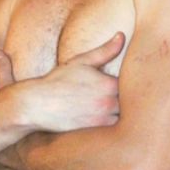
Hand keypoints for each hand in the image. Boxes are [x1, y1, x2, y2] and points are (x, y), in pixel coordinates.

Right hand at [0, 32, 124, 132]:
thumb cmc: (58, 80)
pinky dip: (111, 126)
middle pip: (131, 104)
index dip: (132, 84)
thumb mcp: (81, 62)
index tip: (127, 84)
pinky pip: (113, 131)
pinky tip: (102, 119)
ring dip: (121, 114)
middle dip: (128, 100)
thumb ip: (105, 50)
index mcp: (109, 84)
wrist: (37, 104)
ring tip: (111, 108)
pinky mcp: (95, 133)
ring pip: (124, 118)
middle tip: (124, 99)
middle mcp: (109, 103)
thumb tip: (122, 35)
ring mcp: (102, 120)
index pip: (133, 85)